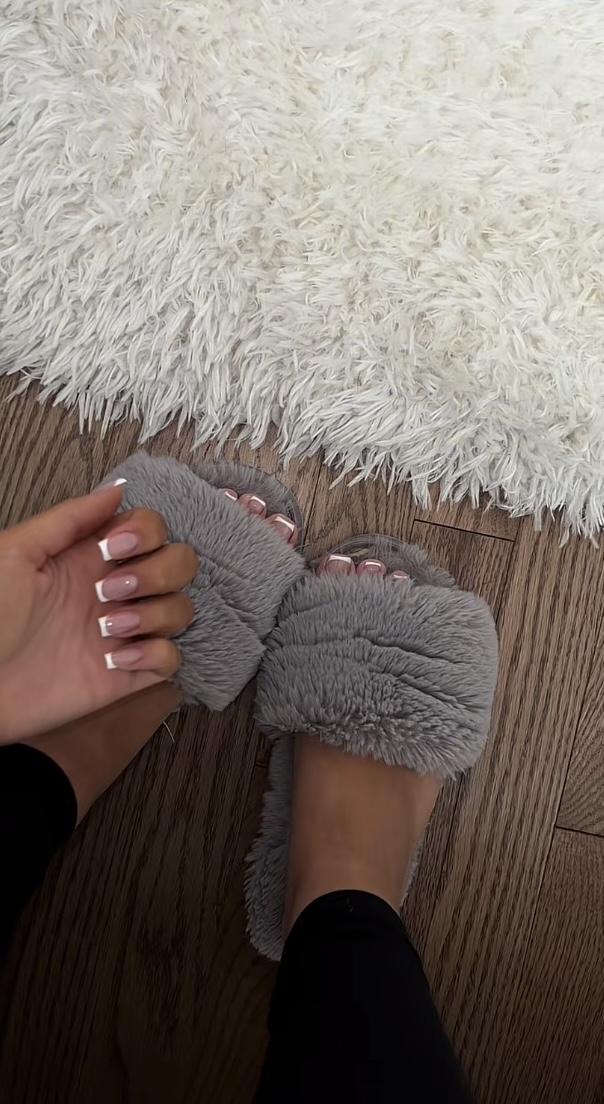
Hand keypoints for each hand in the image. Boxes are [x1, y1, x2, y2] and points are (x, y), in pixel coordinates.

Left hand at [0, 483, 197, 742]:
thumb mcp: (15, 553)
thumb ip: (68, 519)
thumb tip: (118, 490)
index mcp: (90, 558)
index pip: (150, 529)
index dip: (147, 533)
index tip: (114, 549)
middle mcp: (115, 591)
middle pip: (179, 564)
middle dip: (158, 573)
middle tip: (110, 591)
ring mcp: (124, 632)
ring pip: (181, 609)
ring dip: (155, 614)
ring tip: (108, 629)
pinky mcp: (125, 674)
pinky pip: (170, 659)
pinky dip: (154, 655)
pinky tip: (115, 660)